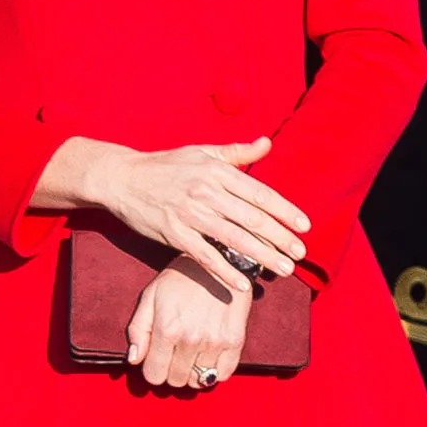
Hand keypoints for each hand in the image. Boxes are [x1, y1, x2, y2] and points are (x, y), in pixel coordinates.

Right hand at [91, 139, 310, 296]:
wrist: (122, 178)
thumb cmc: (167, 165)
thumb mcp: (203, 152)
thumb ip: (237, 152)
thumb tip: (267, 143)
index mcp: (217, 171)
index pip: (260, 193)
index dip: (284, 210)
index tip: (304, 226)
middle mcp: (207, 192)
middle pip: (252, 219)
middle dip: (280, 238)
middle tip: (301, 254)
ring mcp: (190, 214)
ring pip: (234, 239)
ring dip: (262, 256)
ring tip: (284, 269)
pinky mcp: (173, 234)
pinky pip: (205, 256)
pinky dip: (225, 271)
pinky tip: (244, 284)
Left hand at [126, 257, 250, 388]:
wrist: (221, 260)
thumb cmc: (182, 277)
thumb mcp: (151, 295)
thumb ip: (137, 329)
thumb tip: (134, 360)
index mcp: (167, 329)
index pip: (154, 375)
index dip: (153, 369)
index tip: (158, 358)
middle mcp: (191, 339)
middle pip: (176, 380)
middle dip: (171, 370)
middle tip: (175, 353)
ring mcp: (215, 341)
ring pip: (199, 380)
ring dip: (193, 372)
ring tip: (192, 354)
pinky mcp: (235, 340)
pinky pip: (223, 374)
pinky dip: (215, 371)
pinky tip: (209, 357)